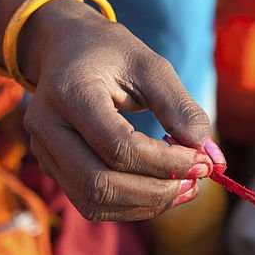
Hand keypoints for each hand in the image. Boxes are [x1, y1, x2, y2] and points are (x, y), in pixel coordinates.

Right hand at [19, 0, 220, 220]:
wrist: (64, 48)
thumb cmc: (111, 54)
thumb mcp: (151, 67)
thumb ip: (180, 109)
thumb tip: (211, 156)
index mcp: (69, 91)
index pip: (118, 146)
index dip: (166, 163)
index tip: (204, 162)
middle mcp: (46, 126)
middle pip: (99, 183)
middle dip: (155, 191)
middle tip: (196, 182)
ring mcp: (43, 151)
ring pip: (93, 201)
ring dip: (145, 204)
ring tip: (185, 189)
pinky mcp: (53, 168)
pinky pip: (91, 203)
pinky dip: (130, 206)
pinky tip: (161, 191)